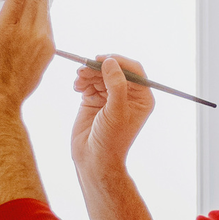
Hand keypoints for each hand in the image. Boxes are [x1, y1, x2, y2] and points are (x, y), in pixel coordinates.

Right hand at [70, 52, 156, 183]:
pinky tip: (77, 87)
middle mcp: (127, 95)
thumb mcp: (116, 111)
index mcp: (141, 98)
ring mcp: (110, 97)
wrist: (94, 160)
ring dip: (88, 73)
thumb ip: (116, 85)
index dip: (119, 62)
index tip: (102, 59)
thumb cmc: (111, 140)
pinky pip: (89, 82)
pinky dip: (82, 81)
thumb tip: (110, 61)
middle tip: (84, 69)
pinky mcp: (95, 100)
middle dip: (99, 67)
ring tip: (79, 80)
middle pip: (114, 70)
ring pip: (100, 74)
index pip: (134, 70)